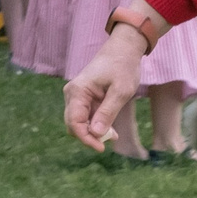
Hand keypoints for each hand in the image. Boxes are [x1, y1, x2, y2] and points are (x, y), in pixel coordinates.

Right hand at [65, 27, 148, 150]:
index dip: (86, 138)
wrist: (124, 49)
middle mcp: (72, 94)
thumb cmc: (123, 67)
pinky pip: (86, 117)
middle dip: (90, 136)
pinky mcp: (84, 98)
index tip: (101, 148)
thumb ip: (108, 112)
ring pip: (79, 123)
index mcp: (77, 91)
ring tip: (114, 134)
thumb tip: (96, 133)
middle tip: (111, 139)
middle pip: (73, 125)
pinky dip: (96, 125)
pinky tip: (111, 129)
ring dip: (94, 132)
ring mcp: (77, 96)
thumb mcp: (120, 91)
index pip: (74, 122)